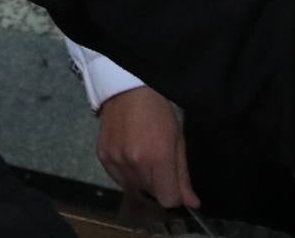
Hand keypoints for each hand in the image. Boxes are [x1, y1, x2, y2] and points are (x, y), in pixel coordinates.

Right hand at [96, 87, 198, 208]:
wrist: (126, 89)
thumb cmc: (158, 112)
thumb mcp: (177, 140)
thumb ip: (183, 175)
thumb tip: (192, 204)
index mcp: (158, 158)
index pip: (168, 199)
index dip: (174, 196)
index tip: (175, 185)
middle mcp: (135, 163)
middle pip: (151, 194)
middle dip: (158, 185)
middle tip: (159, 163)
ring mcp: (116, 160)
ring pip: (133, 187)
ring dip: (141, 180)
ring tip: (142, 158)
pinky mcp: (102, 156)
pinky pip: (117, 178)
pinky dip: (125, 174)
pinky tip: (128, 156)